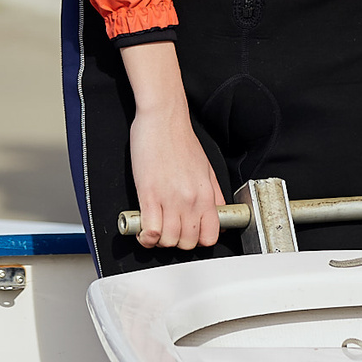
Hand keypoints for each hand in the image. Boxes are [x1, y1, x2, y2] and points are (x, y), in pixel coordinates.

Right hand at [118, 42, 222, 250]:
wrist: (163, 117)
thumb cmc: (180, 139)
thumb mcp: (206, 168)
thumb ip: (214, 194)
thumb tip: (218, 213)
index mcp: (206, 195)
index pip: (209, 237)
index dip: (197, 242)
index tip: (188, 236)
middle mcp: (191, 200)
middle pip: (187, 243)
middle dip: (176, 242)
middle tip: (168, 230)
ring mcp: (170, 199)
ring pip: (168, 241)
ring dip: (159, 240)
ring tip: (154, 229)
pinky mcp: (149, 194)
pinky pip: (150, 230)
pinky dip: (146, 236)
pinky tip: (143, 228)